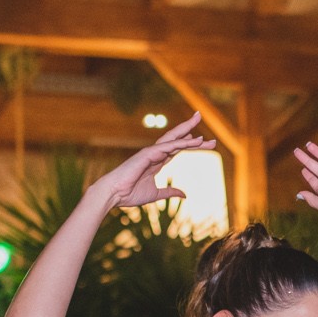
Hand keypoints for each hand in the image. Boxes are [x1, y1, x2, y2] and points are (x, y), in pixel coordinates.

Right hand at [87, 113, 216, 211]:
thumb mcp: (156, 194)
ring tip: (203, 130)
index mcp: (157, 161)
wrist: (113, 194)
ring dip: (189, 133)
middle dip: (190, 129)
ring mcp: (152, 152)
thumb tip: (185, 194)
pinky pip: (169, 146)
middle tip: (203, 121)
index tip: (204, 141)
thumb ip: (170, 192)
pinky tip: (195, 140)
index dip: (190, 144)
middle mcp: (156, 154)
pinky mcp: (148, 154)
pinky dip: (182, 142)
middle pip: (177, 139)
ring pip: (175, 140)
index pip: (177, 150)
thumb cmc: (130, 194)